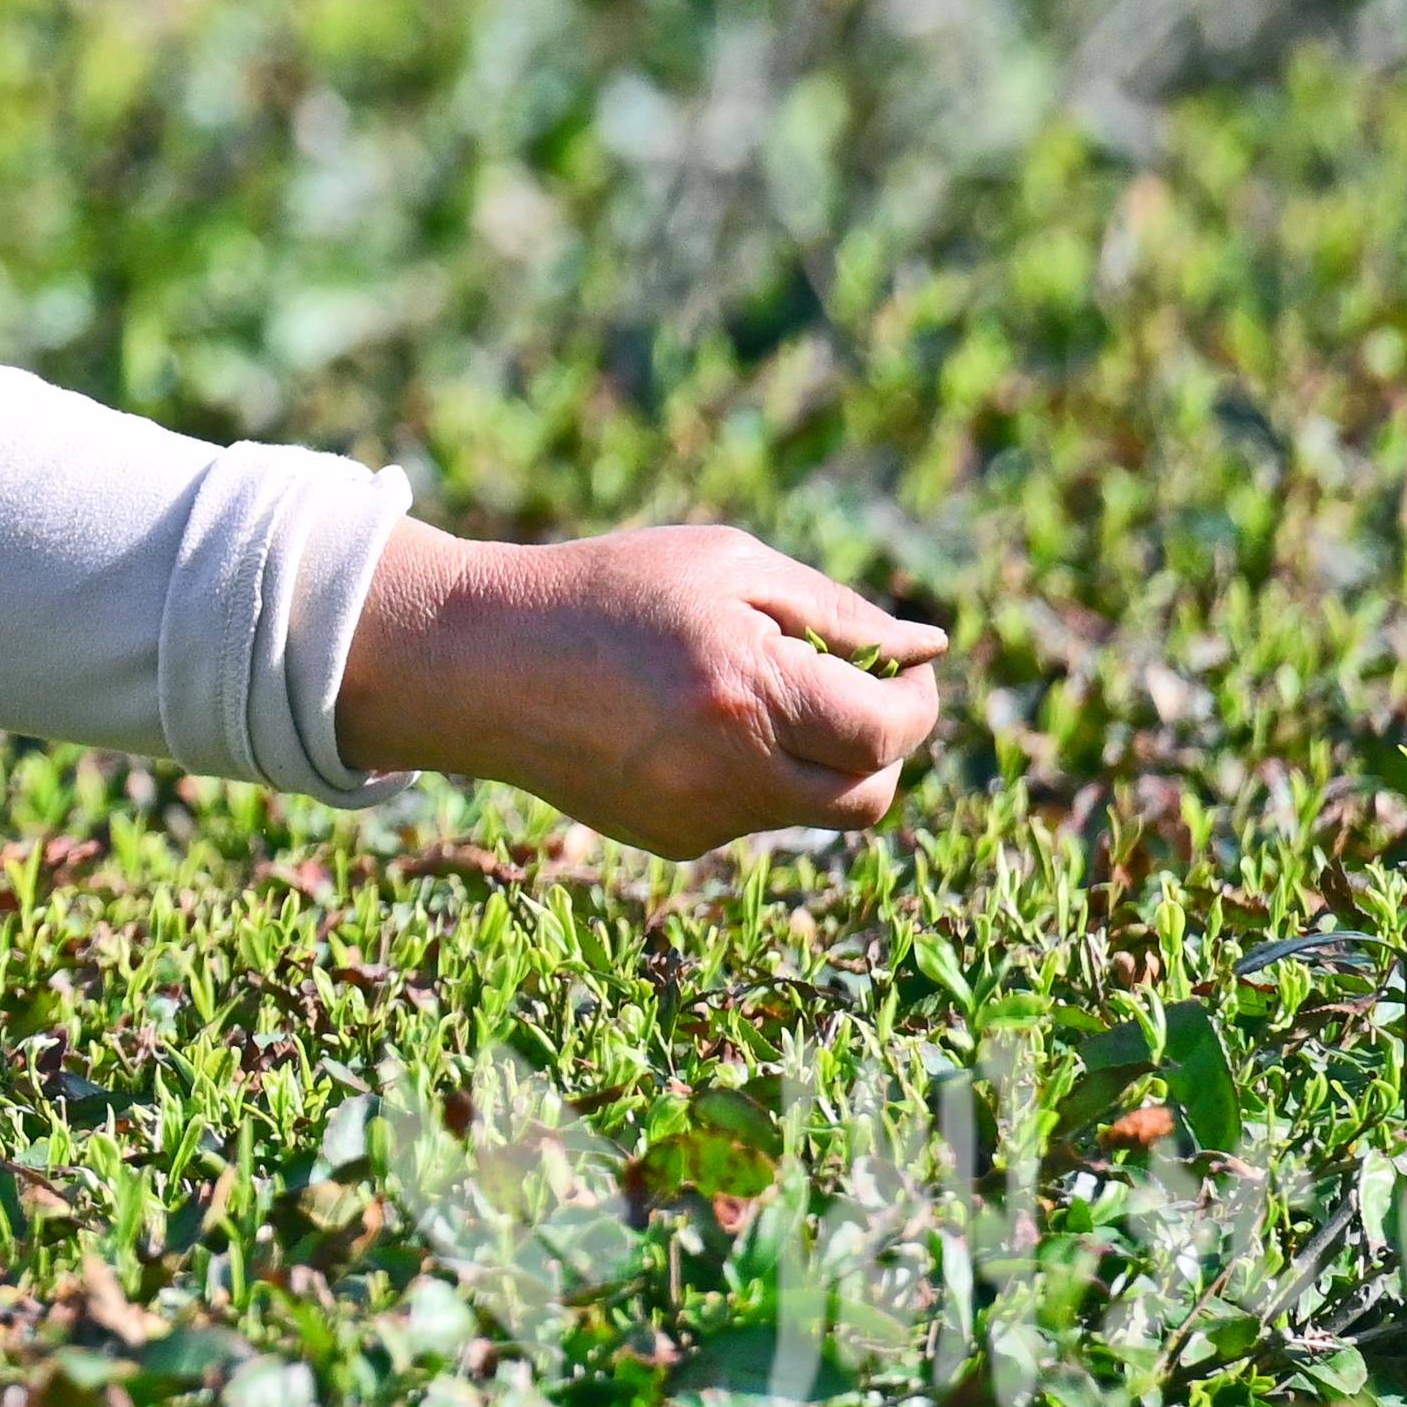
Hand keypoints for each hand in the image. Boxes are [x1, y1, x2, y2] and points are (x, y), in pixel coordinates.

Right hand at [337, 516, 949, 855]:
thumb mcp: (723, 566)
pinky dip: (751, 772)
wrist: (480, 661)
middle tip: (851, 689)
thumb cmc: (606, 591)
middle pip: (872, 795)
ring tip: (754, 693)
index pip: (888, 733)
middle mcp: (731, 772)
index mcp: (748, 693)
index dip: (913, 700)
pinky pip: (752, 813)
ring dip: (816, 757)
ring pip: (814, 809)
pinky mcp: (674, 840)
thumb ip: (834, 611)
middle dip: (881, 744)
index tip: (900, 665)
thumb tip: (926, 649)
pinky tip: (687, 724)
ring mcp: (702, 818)